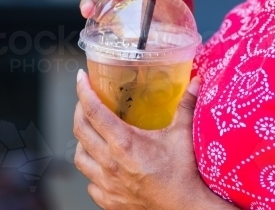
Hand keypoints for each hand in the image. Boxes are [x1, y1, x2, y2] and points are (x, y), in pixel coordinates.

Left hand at [73, 70, 226, 209]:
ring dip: (82, 141)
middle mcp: (109, 162)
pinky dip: (92, 169)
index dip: (84, 91)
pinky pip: (89, 182)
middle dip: (79, 111)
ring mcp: (106, 183)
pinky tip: (103, 164)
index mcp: (124, 143)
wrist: (183, 207)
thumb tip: (196, 82)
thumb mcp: (183, 135)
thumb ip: (186, 106)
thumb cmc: (182, 174)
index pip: (94, 111)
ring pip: (79, 157)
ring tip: (92, 133)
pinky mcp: (108, 199)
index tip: (81, 78)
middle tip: (86, 101)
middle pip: (80, 131)